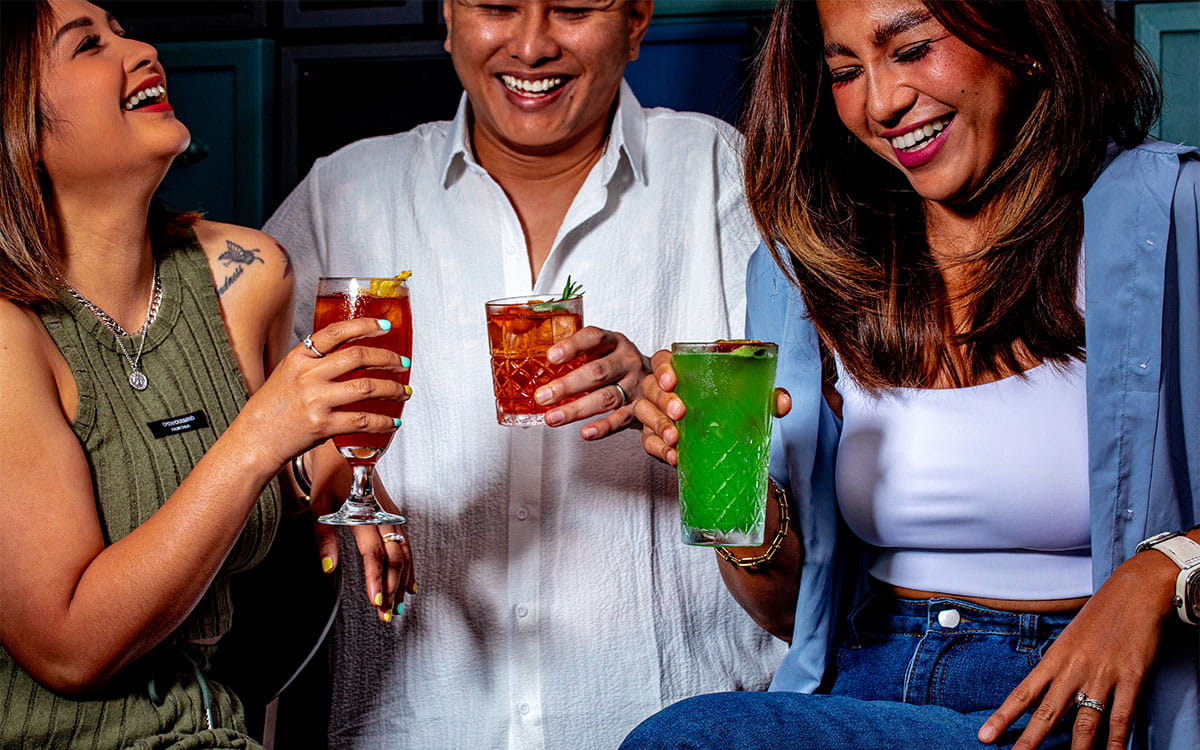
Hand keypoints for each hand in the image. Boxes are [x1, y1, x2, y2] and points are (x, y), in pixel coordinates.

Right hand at [241, 318, 410, 471]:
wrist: (253, 441)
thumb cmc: (270, 409)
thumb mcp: (286, 374)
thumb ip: (313, 363)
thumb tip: (346, 354)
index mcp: (299, 358)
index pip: (336, 332)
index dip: (365, 326)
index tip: (384, 326)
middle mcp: (308, 375)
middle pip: (358, 356)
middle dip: (387, 358)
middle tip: (402, 362)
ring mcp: (316, 400)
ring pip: (366, 387)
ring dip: (392, 389)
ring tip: (403, 391)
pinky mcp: (323, 425)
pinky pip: (363, 420)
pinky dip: (384, 421)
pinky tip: (393, 422)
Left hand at [308, 446, 414, 622]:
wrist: (349, 446)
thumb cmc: (330, 475)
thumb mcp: (319, 504)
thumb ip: (324, 537)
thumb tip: (329, 567)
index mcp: (363, 512)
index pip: (373, 553)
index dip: (376, 579)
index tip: (376, 602)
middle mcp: (383, 514)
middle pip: (394, 557)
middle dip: (392, 588)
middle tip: (387, 614)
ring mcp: (392, 514)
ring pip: (404, 553)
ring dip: (402, 581)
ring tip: (399, 606)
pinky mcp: (394, 514)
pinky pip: (407, 544)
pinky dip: (410, 566)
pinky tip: (410, 583)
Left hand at [531, 326, 649, 439]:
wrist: (660, 381)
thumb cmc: (619, 365)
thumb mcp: (603, 350)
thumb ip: (578, 354)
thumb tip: (535, 364)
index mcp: (615, 342)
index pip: (593, 338)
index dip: (572, 346)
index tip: (551, 357)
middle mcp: (627, 361)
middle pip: (597, 372)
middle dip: (567, 385)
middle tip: (542, 396)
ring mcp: (636, 386)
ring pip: (606, 398)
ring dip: (576, 409)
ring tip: (552, 417)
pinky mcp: (640, 409)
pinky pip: (621, 420)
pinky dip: (603, 427)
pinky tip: (586, 433)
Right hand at [634, 349, 790, 465]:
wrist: (727, 444)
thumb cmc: (732, 410)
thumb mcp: (751, 400)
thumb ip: (768, 397)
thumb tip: (782, 401)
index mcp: (684, 371)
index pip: (663, 360)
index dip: (663, 368)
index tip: (673, 381)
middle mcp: (665, 391)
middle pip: (651, 388)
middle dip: (663, 400)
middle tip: (679, 413)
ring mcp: (656, 415)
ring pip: (645, 414)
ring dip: (658, 426)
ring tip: (675, 438)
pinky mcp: (655, 439)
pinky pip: (648, 443)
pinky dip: (660, 450)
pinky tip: (674, 456)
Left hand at [977, 551, 1176, 748]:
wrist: (1133, 592)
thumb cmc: (1099, 615)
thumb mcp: (1069, 638)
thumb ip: (1058, 666)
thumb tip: (1045, 690)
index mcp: (1055, 657)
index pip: (1023, 693)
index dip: (1002, 717)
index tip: (985, 735)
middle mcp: (1074, 669)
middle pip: (1049, 713)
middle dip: (1030, 741)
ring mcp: (1103, 675)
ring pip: (1085, 721)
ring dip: (1077, 749)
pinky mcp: (1131, 678)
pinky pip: (1121, 716)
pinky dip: (1117, 741)